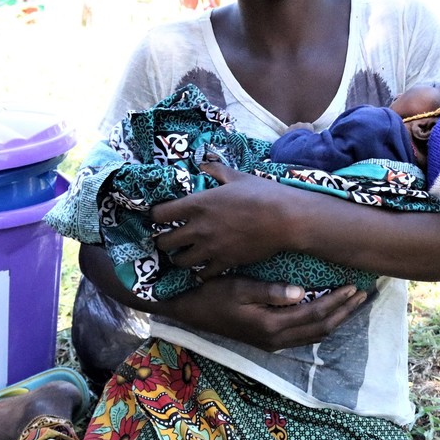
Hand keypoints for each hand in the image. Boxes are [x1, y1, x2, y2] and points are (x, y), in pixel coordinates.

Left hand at [151, 160, 294, 278]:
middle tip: (168, 238)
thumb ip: (215, 171)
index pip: (160, 214)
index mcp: (197, 204)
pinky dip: (200, 272)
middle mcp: (198, 228)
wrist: (284, 219)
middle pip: (164, 242)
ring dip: (179, 258)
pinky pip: (203, 274)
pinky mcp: (225, 262)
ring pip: (180, 261)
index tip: (159, 216)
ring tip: (183, 254)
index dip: (155, 215)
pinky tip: (203, 267)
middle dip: (163, 241)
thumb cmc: (261, 194)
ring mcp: (210, 248)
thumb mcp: (236, 176)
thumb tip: (203, 165)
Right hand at [162, 275, 367, 351]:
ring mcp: (271, 343)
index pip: (315, 314)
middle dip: (344, 311)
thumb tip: (303, 292)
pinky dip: (322, 326)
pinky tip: (327, 315)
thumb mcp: (238, 287)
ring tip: (353, 304)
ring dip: (337, 319)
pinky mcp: (267, 341)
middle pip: (321, 328)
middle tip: (364, 294)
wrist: (187, 312)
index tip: (354, 286)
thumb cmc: (210, 295)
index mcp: (271, 326)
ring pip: (315, 335)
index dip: (337, 301)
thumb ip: (271, 291)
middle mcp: (276, 340)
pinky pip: (304, 337)